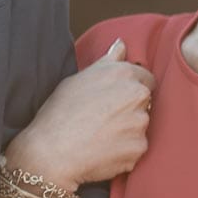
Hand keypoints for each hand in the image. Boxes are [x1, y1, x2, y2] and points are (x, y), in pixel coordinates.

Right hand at [5, 39, 153, 189]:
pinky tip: (102, 151)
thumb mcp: (78, 79)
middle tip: (103, 119)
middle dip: (130, 109)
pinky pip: (135, 149)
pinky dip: (123, 151)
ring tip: (99, 136)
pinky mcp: (139, 148)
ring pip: (140, 126)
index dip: (129, 89)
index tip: (114, 100)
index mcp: (124, 74)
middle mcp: (137, 95)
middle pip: (144, 103)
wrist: (51, 151)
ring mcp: (140, 123)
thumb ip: (107, 61)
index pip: (146, 79)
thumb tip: (121, 45)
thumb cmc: (59, 112)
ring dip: (127, 131)